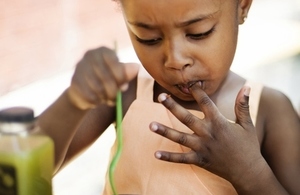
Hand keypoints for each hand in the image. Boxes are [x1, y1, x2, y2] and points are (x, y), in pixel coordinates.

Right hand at [67, 47, 138, 109]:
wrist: (84, 91)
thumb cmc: (106, 81)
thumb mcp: (118, 76)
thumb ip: (126, 72)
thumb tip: (136, 67)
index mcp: (103, 51)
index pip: (113, 61)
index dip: (121, 76)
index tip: (125, 87)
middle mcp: (89, 55)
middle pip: (106, 77)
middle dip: (114, 91)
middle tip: (115, 98)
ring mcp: (80, 68)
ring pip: (98, 88)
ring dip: (105, 98)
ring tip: (107, 99)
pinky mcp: (74, 82)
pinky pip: (89, 96)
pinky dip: (96, 102)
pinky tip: (96, 101)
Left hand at [149, 82, 264, 184]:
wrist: (248, 171)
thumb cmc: (248, 145)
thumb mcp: (247, 124)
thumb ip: (243, 105)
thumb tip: (247, 87)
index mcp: (219, 122)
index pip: (205, 102)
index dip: (196, 91)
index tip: (187, 82)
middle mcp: (208, 134)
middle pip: (187, 118)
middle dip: (173, 107)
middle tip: (161, 97)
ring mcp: (202, 148)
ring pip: (180, 138)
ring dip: (165, 131)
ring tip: (151, 125)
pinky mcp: (199, 160)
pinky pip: (181, 159)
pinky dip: (169, 157)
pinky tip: (156, 154)